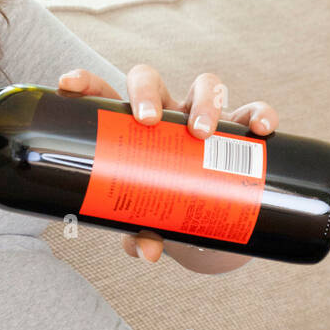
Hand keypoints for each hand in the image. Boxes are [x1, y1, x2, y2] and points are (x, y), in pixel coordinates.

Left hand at [57, 65, 278, 267]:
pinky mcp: (240, 129)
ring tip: (203, 133)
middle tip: (150, 121)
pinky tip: (261, 129)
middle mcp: (165, 113)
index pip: (103, 94)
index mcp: (129, 128)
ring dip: (205, 102)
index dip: (84, 83)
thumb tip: (147, 250)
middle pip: (151, 79)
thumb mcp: (149, 221)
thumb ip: (142, 232)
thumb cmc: (164, 212)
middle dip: (148, 92)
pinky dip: (259, 114)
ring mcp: (203, 116)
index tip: (68, 84)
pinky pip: (253, 110)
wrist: (206, 224)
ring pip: (205, 84)